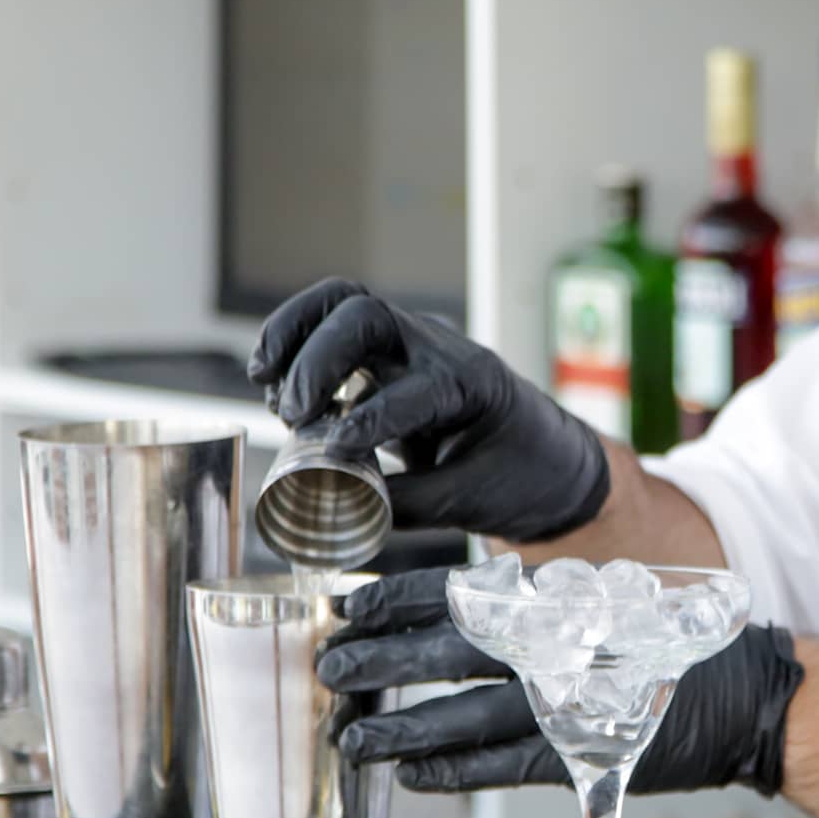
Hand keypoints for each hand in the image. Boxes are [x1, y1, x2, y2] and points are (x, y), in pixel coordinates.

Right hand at [247, 278, 610, 541]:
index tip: (334, 447)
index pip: (414, 387)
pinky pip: (333, 326)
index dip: (370, 417)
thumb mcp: (473, 501)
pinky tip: (269, 383)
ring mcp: (412, 344)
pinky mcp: (389, 354)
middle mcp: (440, 349)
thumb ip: (406, 506)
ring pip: (343, 303)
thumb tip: (340, 514)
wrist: (553, 458)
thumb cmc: (524, 475)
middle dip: (318, 358)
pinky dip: (294, 344)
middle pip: (365, 315)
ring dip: (293, 335)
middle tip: (294, 413)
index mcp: (474, 384)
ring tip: (266, 385)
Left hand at [319, 567, 805, 795]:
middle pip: (453, 649)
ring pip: (468, 716)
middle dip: (384, 658)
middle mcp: (562, 648)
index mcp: (562, 602)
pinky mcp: (587, 760)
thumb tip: (447, 609)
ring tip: (353, 737)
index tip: (350, 604)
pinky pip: (505, 767)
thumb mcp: (603, 605)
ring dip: (403, 728)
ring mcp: (573, 708)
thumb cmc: (661, 648)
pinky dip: (456, 772)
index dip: (400, 598)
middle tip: (332, 665)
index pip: (464, 590)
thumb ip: (533, 610)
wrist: (748, 696)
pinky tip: (414, 774)